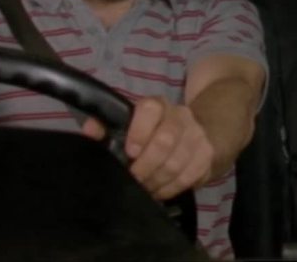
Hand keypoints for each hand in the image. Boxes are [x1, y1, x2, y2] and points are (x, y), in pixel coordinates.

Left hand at [82, 97, 214, 199]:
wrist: (195, 133)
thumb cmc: (153, 132)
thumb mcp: (130, 125)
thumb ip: (106, 126)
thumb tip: (90, 131)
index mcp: (158, 106)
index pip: (150, 109)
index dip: (139, 131)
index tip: (129, 152)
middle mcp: (180, 116)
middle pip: (165, 141)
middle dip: (145, 166)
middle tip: (133, 179)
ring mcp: (197, 135)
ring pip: (176, 163)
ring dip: (156, 181)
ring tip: (144, 188)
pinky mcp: (206, 155)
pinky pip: (188, 177)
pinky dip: (170, 188)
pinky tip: (159, 190)